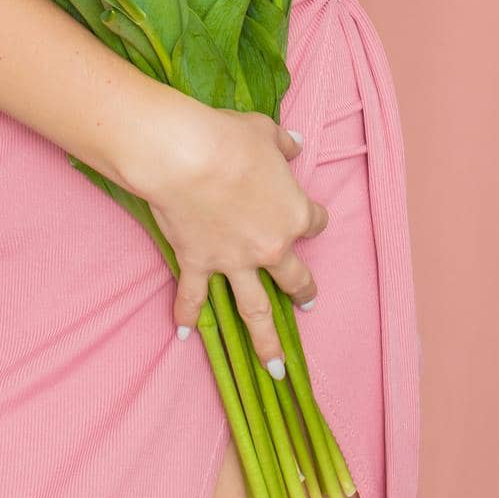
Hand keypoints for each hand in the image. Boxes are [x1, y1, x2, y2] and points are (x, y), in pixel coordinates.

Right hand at [125, 89, 326, 374]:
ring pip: (255, 309)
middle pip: (294, 277)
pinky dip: (187, 316)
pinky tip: (183, 335)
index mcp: (293, 213)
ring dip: (266, 340)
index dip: (312, 218)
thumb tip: (295, 144)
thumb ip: (283, 143)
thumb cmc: (230, 139)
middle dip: (303, 292)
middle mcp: (270, 246)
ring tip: (274, 365)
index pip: (315, 221)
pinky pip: (194, 298)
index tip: (309, 215)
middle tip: (308, 302)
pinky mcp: (199, 264)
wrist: (188, 157)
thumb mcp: (265, 132)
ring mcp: (234, 262)